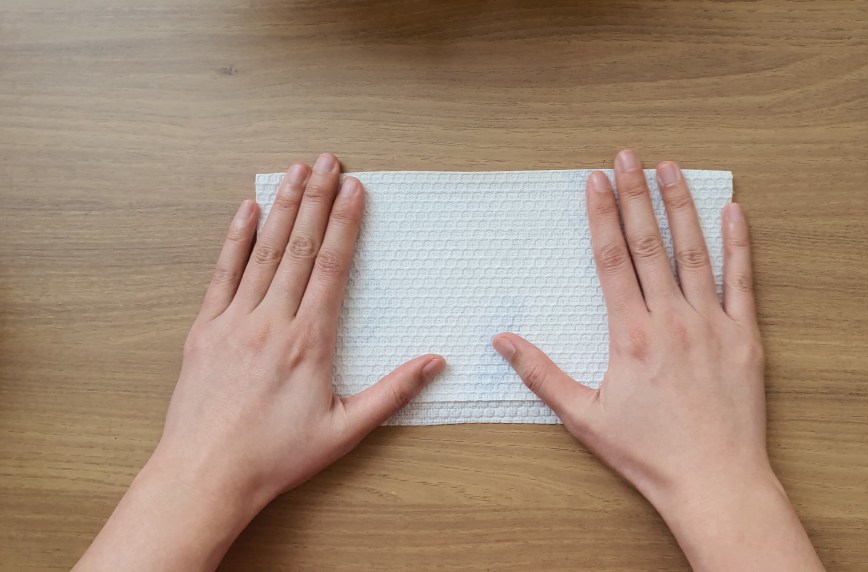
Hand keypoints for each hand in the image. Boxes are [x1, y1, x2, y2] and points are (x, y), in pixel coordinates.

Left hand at [75, 153, 444, 571]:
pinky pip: (222, 273)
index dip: (344, 222)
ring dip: (281, 207)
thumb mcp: (345, 430)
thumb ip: (392, 392)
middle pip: (298, 246)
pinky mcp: (204, 329)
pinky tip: (246, 210)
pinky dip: (235, 239)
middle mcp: (271, 320)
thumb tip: (435, 364)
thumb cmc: (276, 456)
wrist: (206, 474)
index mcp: (309, 340)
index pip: (331, 267)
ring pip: (263, 251)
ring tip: (294, 170)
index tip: (354, 188)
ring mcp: (234, 320)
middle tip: (327, 159)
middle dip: (315, 198)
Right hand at [493, 150, 821, 569]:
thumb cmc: (648, 453)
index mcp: (630, 334)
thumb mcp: (584, 417)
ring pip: (695, 252)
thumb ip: (541, 373)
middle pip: (649, 244)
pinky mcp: (745, 336)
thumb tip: (502, 339)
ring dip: (681, 206)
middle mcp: (671, 319)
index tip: (596, 180)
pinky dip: (737, 244)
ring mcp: (712, 323)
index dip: (602, 215)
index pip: (611, 259)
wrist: (714, 481)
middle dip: (636, 194)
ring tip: (671, 168)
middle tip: (627, 155)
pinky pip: (742, 280)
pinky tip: (731, 211)